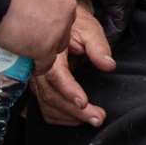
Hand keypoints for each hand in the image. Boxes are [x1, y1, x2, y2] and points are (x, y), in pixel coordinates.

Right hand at [0, 0, 75, 69]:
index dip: (50, 10)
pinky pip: (46, 62)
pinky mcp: (45, 48)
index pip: (63, 2)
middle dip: (52, 29)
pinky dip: (39, 65)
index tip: (37, 14)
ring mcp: (58, 28)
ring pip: (59, 44)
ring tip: (32, 50)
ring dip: (47, 47)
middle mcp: (67, 5)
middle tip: (33, 32)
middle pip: (64, 23)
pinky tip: (31, 65)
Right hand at [29, 0, 115, 126]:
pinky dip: (62, 118)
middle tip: (98, 118)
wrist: (62, 26)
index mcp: (50, 52)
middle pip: (51, 95)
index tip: (85, 102)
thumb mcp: (90, 30)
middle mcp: (39, 68)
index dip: (69, 91)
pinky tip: (78, 118)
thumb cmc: (77, 27)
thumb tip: (109, 65)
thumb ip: (98, 47)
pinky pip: (45, 109)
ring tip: (93, 119)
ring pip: (47, 106)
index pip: (56, 75)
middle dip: (75, 111)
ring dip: (70, 117)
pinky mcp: (39, 88)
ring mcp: (37, 80)